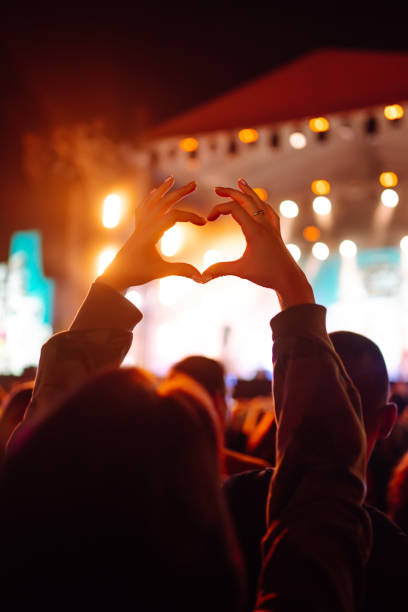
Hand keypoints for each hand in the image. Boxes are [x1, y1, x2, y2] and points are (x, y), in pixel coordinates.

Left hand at [99, 177, 204, 291]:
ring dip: (162, 190)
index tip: (204, 223)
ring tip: (171, 179)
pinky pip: (142, 209)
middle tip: (194, 183)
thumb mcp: (161, 272)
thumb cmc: (137, 274)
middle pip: (163, 203)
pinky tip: (153, 193)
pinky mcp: (136, 230)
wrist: (115, 276)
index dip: (190, 216)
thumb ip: (182, 271)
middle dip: (179, 192)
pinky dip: (149, 199)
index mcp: (151, 233)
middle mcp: (144, 226)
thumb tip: (202, 278)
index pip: (173, 216)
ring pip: (151, 202)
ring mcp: (139, 226)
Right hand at [202, 178, 314, 309]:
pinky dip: (261, 203)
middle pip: (246, 199)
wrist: (289, 279)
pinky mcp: (276, 232)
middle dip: (230, 192)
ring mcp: (271, 227)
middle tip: (217, 189)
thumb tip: (201, 277)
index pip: (234, 208)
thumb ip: (220, 270)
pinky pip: (269, 211)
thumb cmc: (266, 275)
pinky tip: (259, 202)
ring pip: (259, 202)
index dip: (218, 209)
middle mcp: (263, 224)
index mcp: (254, 230)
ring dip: (248, 191)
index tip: (208, 220)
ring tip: (240, 182)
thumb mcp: (241, 271)